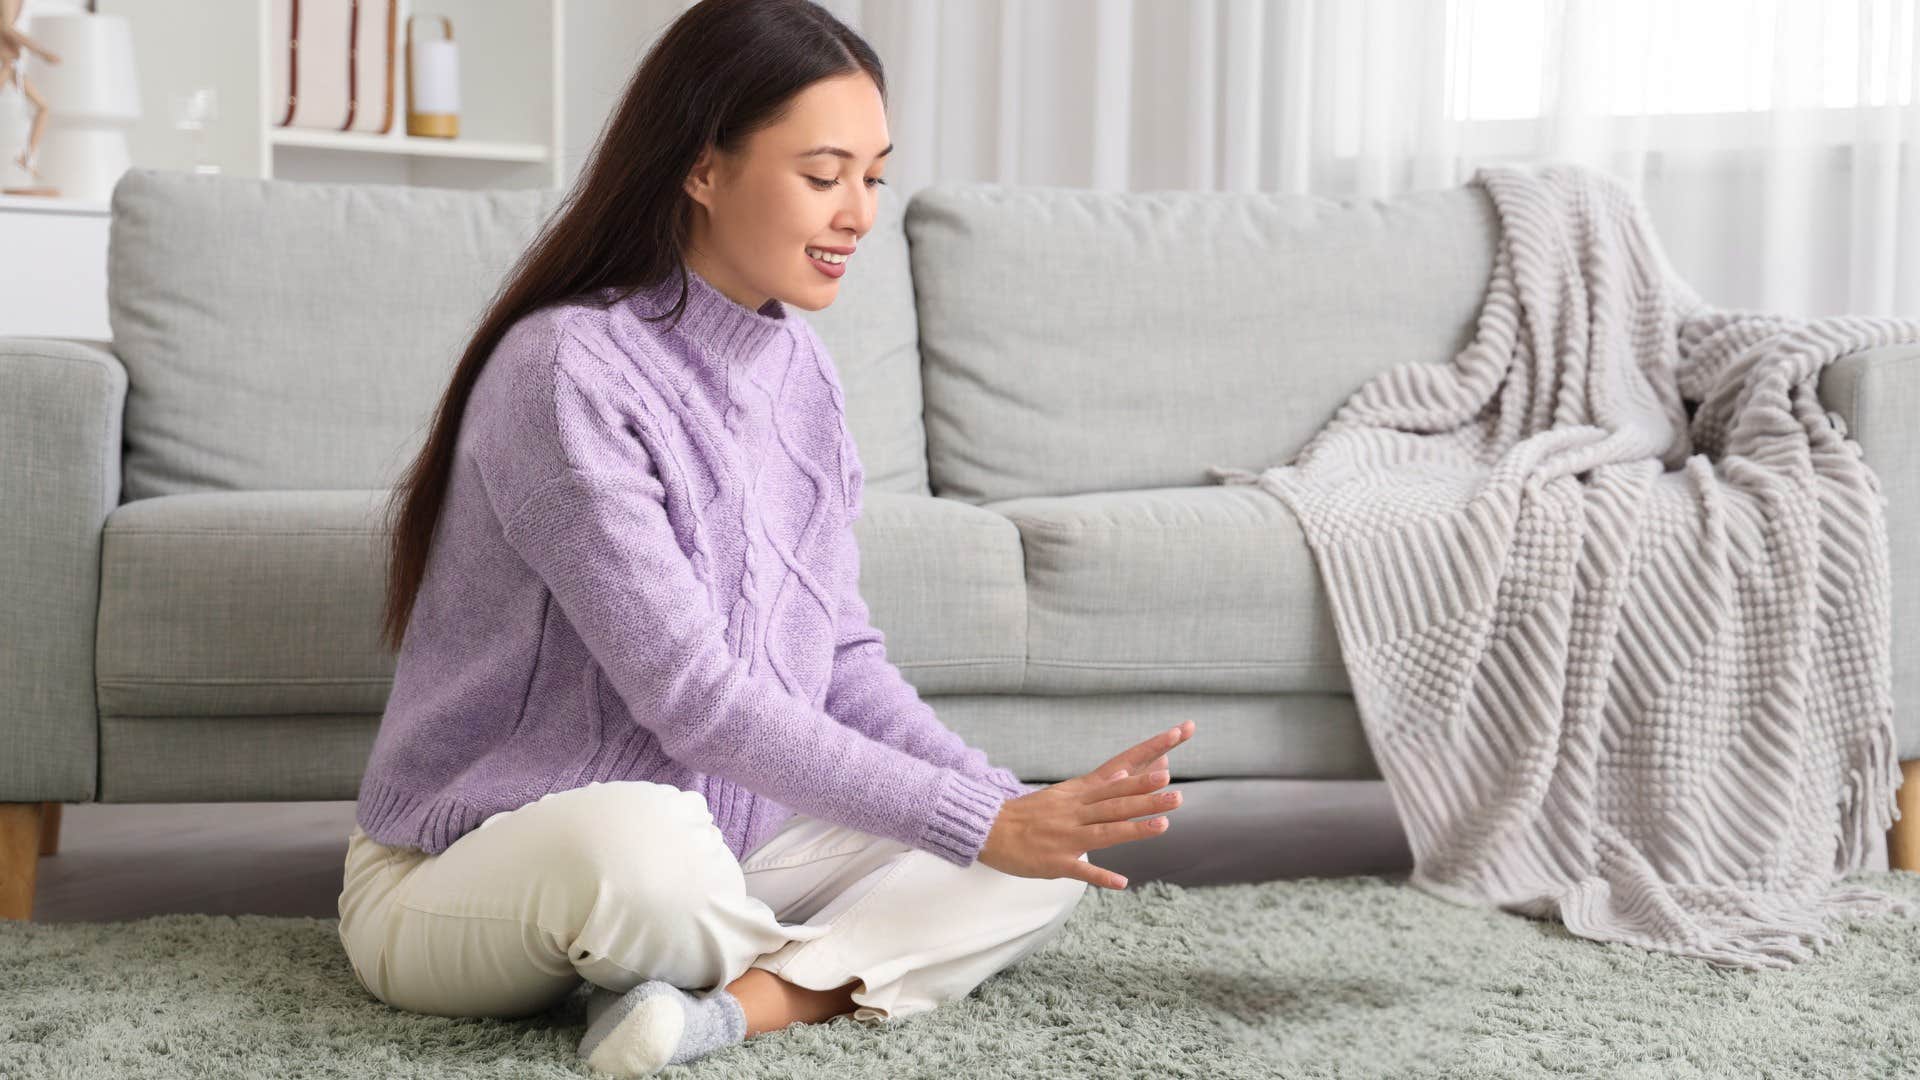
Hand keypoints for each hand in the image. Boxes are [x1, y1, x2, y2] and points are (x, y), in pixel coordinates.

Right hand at [976, 720, 1193, 890]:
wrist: (991, 829)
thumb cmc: (1033, 812)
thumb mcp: (1067, 793)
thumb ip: (1101, 786)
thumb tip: (1129, 770)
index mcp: (1080, 793)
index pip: (1118, 770)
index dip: (1145, 761)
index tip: (1170, 755)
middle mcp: (1077, 811)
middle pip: (1116, 802)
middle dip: (1146, 797)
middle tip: (1176, 792)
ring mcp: (1067, 836)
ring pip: (1105, 831)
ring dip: (1134, 828)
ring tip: (1164, 825)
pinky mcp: (1056, 862)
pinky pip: (1081, 870)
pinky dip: (1100, 876)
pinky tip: (1121, 883)